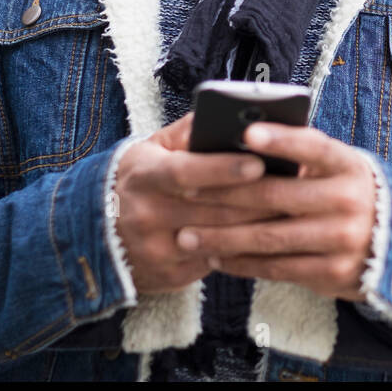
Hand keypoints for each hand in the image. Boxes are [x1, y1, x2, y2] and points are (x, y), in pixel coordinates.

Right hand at [114, 112, 285, 294]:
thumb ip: (187, 132)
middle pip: (213, 209)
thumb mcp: (151, 149)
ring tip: (294, 210)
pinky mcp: (170, 275)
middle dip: (258, 199)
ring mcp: (157, 249)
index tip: (258, 163)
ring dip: (261, 225)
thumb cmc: (138, 179)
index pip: (187, 172)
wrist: (94, 234)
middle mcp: (147, 214)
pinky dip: (246, 249)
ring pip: (221, 238)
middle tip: (297, 188)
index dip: (223, 169)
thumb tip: (227, 115)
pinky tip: (272, 237)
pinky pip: (217, 262)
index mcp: (144, 175)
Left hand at [177, 123, 377, 301]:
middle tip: (184, 192)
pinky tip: (217, 258)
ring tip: (188, 236)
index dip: (280, 139)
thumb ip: (304, 157)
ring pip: (269, 237)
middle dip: (224, 194)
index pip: (313, 147)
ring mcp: (343, 239)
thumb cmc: (350, 195)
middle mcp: (349, 201)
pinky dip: (242, 264)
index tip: (245, 132)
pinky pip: (278, 268)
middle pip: (276, 195)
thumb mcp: (340, 169)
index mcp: (349, 166)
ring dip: (223, 237)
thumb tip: (245, 141)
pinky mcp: (333, 272)